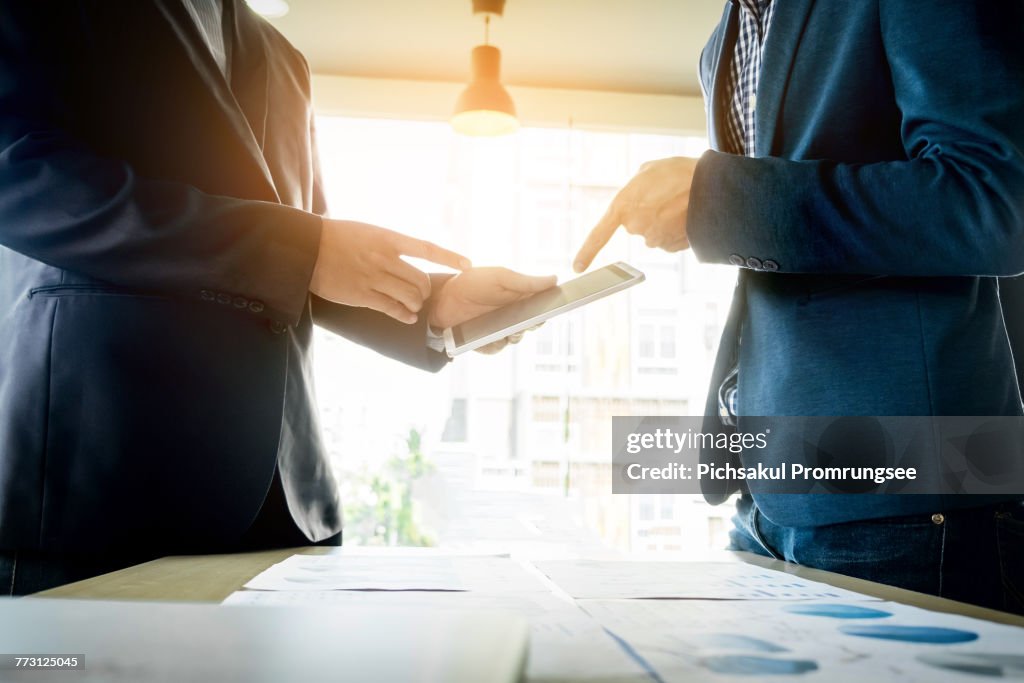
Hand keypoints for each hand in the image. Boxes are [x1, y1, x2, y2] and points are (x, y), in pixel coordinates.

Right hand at [310, 219, 470, 323]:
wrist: (307, 249)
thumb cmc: (337, 237)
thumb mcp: (369, 232)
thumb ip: (390, 244)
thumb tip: (408, 255)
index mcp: (388, 238)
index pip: (427, 248)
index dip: (449, 258)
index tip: (468, 265)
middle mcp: (384, 258)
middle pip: (421, 280)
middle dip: (425, 291)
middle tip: (421, 293)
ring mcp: (374, 278)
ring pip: (410, 297)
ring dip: (416, 304)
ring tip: (413, 304)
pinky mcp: (362, 296)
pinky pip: (392, 309)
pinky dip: (404, 315)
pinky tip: (408, 316)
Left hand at [430, 267, 556, 353]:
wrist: (442, 298)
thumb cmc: (472, 283)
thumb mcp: (500, 278)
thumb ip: (526, 282)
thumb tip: (555, 280)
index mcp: (520, 297)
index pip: (542, 306)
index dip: (548, 309)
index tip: (549, 309)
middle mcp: (513, 315)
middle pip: (532, 325)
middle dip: (530, 323)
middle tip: (524, 319)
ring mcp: (500, 330)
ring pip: (516, 338)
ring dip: (512, 334)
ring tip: (503, 326)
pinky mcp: (487, 342)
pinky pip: (497, 347)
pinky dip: (494, 343)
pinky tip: (487, 335)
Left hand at [573, 156, 698, 271]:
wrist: (713, 188)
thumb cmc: (680, 173)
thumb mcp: (649, 170)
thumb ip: (635, 185)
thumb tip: (638, 195)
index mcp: (623, 206)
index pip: (599, 234)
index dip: (587, 251)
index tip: (577, 267)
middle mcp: (635, 227)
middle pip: (636, 225)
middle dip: (647, 212)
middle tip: (665, 195)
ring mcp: (654, 239)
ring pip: (654, 233)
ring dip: (664, 221)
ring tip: (679, 203)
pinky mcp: (671, 247)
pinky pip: (669, 240)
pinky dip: (676, 230)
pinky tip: (686, 215)